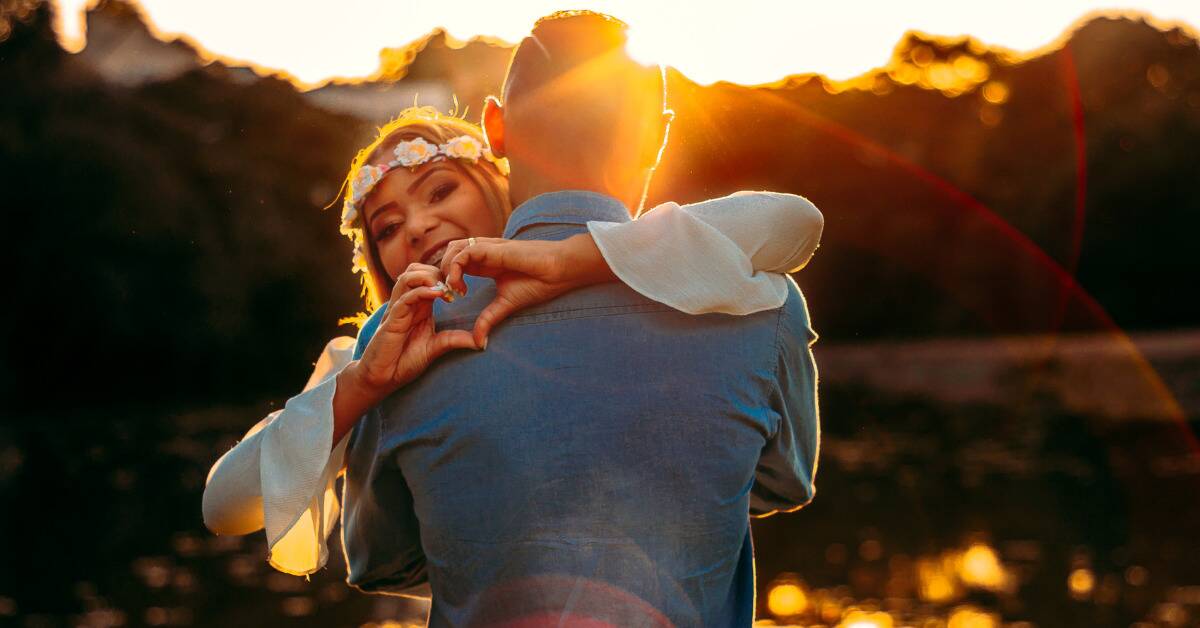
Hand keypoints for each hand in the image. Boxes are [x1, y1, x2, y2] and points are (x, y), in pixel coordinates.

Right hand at [351, 263, 479, 397]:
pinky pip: (404, 298)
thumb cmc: (404, 361)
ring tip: (445, 289)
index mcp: (418, 306)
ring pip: (407, 278)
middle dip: (436, 272)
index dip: (445, 277)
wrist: (381, 378)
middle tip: (453, 287)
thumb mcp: (435, 348)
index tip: (462, 289)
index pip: (427, 278)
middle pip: (416, 270)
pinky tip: (437, 295)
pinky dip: (420, 292)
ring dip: (427, 277)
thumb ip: (454, 340)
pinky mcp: (391, 321)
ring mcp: (397, 310)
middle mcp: (407, 304)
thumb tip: (481, 342)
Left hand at [439, 234, 617, 346]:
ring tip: (454, 290)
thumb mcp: (505, 305)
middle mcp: (484, 253)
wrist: (559, 271)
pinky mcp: (493, 248)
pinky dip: (456, 268)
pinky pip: (465, 252)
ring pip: (453, 248)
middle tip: (448, 294)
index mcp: (487, 263)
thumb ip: (488, 319)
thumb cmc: (538, 283)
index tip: (452, 299)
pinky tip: (461, 286)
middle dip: (441, 272)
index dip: (448, 279)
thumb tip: (478, 343)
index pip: (456, 263)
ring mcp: (488, 248)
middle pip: (450, 252)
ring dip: (446, 269)